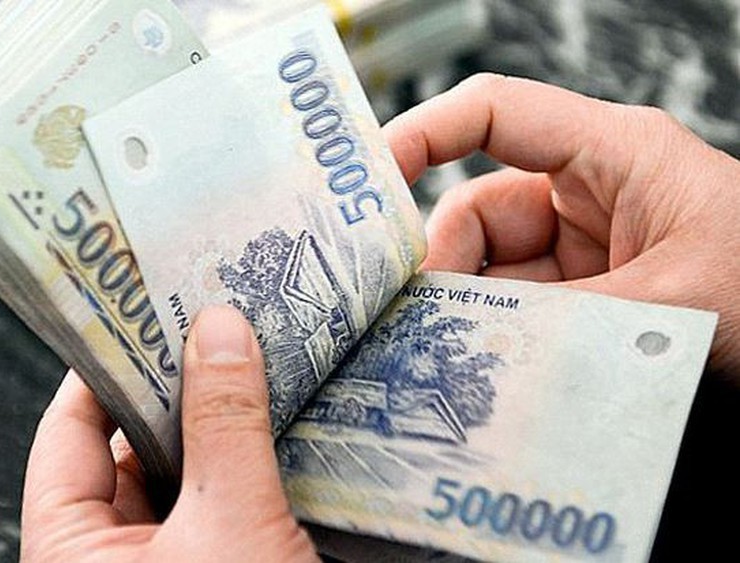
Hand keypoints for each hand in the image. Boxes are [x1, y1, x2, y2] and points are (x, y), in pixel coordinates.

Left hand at [20, 306, 316, 561]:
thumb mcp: (232, 524)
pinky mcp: (212, 561)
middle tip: (212, 325)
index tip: (147, 308)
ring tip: (249, 363)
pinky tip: (275, 421)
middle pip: (130, 445)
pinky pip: (217, 499)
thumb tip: (222, 332)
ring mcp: (162, 558)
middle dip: (176, 388)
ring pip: (180, 472)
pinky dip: (241, 461)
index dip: (108, 364)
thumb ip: (226, 427)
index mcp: (70, 550)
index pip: (68, 430)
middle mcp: (107, 553)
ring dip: (217, 424)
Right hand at [385, 73, 739, 374]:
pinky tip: (478, 362)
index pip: (493, 114)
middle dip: (441, 262)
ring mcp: (583, 248)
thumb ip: (555, 317)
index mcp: (614, 154)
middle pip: (475, 207)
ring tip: (446, 351)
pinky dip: (490, 332)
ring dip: (463, 308)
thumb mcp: (666, 303)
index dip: (421, 135)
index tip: (365, 181)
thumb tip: (457, 334)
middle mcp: (589, 193)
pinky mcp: (581, 295)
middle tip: (413, 315)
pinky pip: (514, 304)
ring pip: (487, 266)